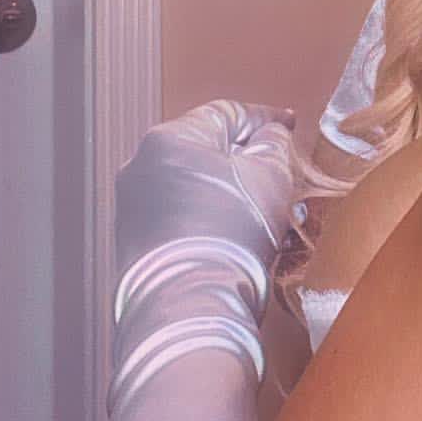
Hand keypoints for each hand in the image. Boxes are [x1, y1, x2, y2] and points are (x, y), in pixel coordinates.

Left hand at [111, 102, 296, 387]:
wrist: (190, 306)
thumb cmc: (232, 233)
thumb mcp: (271, 176)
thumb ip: (274, 145)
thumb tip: (269, 138)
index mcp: (169, 138)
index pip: (226, 114)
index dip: (265, 119)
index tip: (289, 124)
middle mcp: (140, 167)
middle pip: (207, 151)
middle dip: (248, 162)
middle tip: (282, 174)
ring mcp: (132, 207)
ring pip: (195, 186)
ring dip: (232, 194)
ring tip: (267, 214)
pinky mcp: (134, 244)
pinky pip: (182, 218)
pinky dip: (212, 219)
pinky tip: (240, 238)